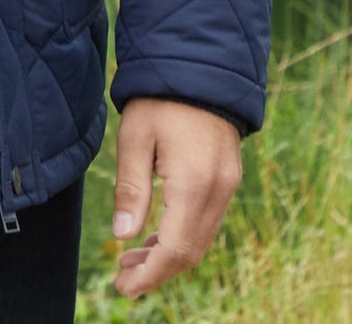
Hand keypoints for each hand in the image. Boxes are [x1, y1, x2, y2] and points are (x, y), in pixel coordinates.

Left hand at [110, 97, 241, 298]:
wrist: (200, 63)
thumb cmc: (161, 97)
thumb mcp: (135, 138)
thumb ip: (131, 189)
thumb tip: (123, 237)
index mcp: (195, 184)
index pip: (175, 250)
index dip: (150, 276)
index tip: (123, 288)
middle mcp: (219, 190)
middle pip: (192, 252)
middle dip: (157, 270)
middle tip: (123, 277)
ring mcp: (229, 184)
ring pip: (202, 239)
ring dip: (170, 255)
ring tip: (133, 257)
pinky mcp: (229, 177)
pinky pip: (208, 220)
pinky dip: (184, 235)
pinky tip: (158, 233)